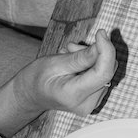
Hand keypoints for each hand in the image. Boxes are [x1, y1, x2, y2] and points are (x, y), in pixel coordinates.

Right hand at [0, 29, 116, 137]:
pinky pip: (101, 75)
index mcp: (74, 95)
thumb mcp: (55, 63)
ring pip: (105, 71)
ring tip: (68, 54)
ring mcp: (92, 103)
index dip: (106, 51)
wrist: (31, 95)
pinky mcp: (95, 98)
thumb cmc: (37, 78)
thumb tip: (102, 45)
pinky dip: (91, 65)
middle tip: (71, 47)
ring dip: (91, 58)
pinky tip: (74, 63)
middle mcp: (87, 103)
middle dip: (94, 53)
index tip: (101, 33)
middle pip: (106, 71)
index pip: (103, 73)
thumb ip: (81, 57)